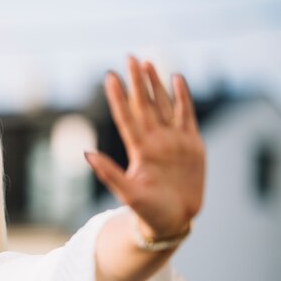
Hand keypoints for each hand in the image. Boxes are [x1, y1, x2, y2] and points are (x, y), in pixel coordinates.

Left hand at [85, 56, 205, 237]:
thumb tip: (87, 153)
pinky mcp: (192, 145)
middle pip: (144, 105)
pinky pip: (187, 115)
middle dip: (137, 82)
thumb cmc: (148, 212)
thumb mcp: (128, 193)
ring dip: (156, 84)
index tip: (109, 76)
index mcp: (139, 151)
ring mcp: (174, 141)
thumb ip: (109, 173)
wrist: (173, 222)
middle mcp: (155, 141)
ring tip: (148, 63)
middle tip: (130, 57)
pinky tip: (177, 78)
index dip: (118, 97)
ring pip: (163, 105)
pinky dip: (183, 97)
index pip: (126, 117)